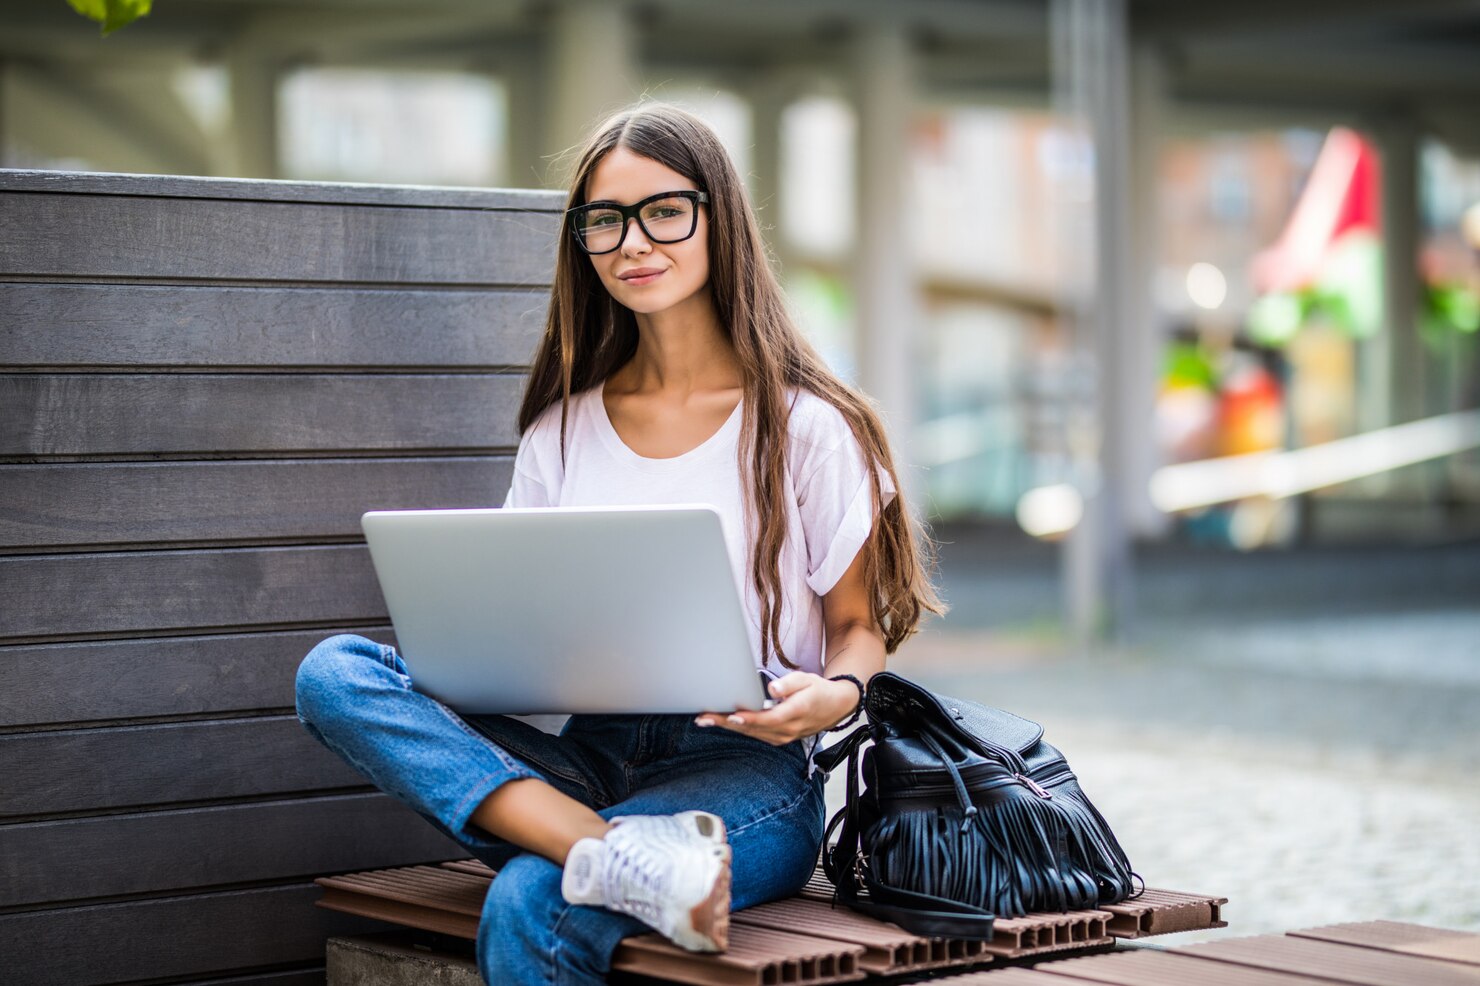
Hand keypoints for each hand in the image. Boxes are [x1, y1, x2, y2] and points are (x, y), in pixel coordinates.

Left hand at [694, 672, 861, 745]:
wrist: (836, 707)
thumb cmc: (818, 690)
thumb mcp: (807, 680)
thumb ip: (789, 684)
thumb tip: (772, 688)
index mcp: (795, 713)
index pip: (768, 719)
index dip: (749, 719)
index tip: (732, 715)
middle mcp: (788, 730)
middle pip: (753, 728)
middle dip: (726, 723)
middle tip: (703, 718)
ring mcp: (783, 737)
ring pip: (751, 733)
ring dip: (728, 727)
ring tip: (705, 720)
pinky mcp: (779, 738)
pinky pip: (755, 735)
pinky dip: (738, 729)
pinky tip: (722, 723)